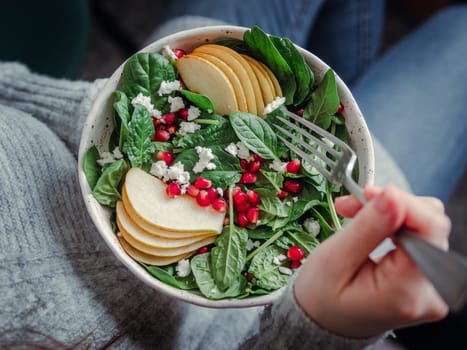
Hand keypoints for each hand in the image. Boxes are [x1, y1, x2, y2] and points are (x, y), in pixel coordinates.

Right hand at [294, 185, 450, 337]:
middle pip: (429, 224)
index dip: (402, 201)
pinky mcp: (425, 275)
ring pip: (424, 225)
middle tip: (352, 205)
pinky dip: (393, 223)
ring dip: (389, 211)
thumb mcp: (334, 260)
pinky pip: (419, 236)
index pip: (430, 228)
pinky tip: (370, 224)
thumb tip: (392, 196)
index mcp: (407, 291)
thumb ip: (367, 227)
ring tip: (355, 214)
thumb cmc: (322, 298)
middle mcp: (429, 290)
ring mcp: (430, 284)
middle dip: (390, 205)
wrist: (324, 319)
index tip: (369, 193)